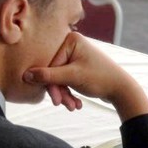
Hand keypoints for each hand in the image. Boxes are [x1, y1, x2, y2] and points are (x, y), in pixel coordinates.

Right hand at [23, 32, 147, 121]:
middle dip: (60, 91)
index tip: (56, 100)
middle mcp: (72, 45)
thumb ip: (48, 76)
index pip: (50, 63)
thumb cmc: (100, 78)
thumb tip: (25, 75)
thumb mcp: (73, 77)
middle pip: (54, 71)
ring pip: (60, 78)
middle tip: (66, 106)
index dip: (51, 84)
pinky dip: (70, 93)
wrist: (122, 89)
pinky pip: (67, 80)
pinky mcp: (78, 67)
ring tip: (73, 108)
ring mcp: (76, 56)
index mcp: (71, 40)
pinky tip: (77, 104)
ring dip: (65, 95)